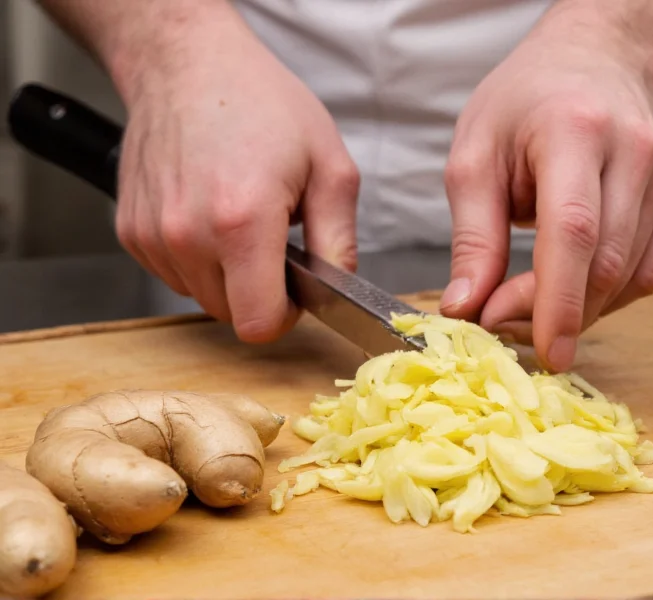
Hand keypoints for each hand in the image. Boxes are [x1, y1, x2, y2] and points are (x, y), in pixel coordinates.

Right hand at [114, 22, 358, 342]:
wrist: (187, 64)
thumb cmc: (261, 104)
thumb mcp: (329, 166)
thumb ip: (339, 240)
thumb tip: (338, 289)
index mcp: (243, 222)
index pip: (258, 324)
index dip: (284, 315)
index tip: (294, 289)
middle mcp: (188, 235)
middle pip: (230, 313)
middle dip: (258, 290)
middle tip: (272, 238)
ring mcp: (153, 235)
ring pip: (200, 294)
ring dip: (225, 274)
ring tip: (238, 215)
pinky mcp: (130, 230)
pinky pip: (173, 271)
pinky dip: (195, 256)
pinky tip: (208, 210)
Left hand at [440, 0, 652, 371]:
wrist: (597, 59)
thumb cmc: (526, 101)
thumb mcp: (475, 154)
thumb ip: (472, 235)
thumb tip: (465, 307)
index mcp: (575, 131)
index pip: (574, 229)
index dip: (558, 300)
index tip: (541, 350)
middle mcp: (633, 155)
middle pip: (603, 263)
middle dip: (554, 312)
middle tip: (500, 323)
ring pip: (628, 278)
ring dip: (577, 311)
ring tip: (526, 304)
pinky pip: (646, 274)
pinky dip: (605, 297)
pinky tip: (570, 286)